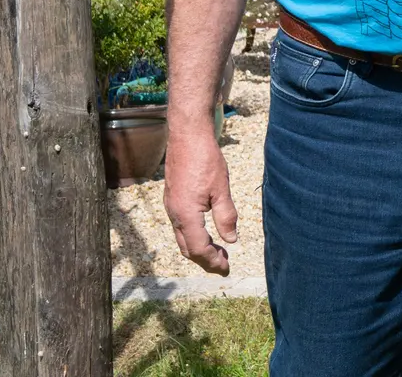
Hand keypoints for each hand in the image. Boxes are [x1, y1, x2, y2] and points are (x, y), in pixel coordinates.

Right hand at [164, 128, 238, 275]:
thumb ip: (226, 217)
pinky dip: (193, 236)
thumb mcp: (221, 189)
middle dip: (205, 260)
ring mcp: (170, 206)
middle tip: (224, 265)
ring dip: (199, 249)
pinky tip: (207, 232)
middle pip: (187, 249)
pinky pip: (180, 226)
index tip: (227, 267)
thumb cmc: (205, 158)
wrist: (187, 134)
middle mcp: (174, 213)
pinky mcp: (172, 198)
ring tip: (219, 251)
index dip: (213, 261)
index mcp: (186, 214)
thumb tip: (231, 240)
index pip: (199, 249)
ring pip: (182, 238)